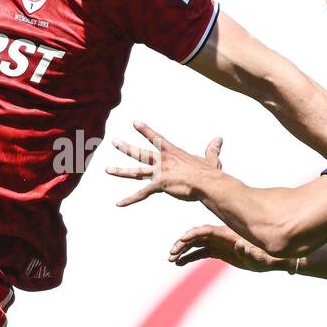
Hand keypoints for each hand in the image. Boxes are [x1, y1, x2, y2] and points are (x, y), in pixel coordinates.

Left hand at [106, 121, 222, 206]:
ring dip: (120, 171)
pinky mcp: (159, 185)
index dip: (145, 130)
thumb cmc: (210, 173)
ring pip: (135, 171)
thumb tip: (219, 139)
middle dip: (126, 147)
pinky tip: (118, 203)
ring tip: (107, 169)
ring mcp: (159, 172)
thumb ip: (212, 149)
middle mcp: (162, 160)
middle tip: (114, 141)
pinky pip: (141, 193)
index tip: (134, 123)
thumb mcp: (211, 159)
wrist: (207, 183)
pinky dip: (129, 199)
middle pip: (140, 153)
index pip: (156, 138)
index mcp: (173, 152)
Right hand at [169, 224, 286, 271]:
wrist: (271, 260)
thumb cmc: (267, 258)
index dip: (193, 235)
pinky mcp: (219, 251)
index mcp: (228, 235)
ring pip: (197, 244)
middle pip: (198, 236)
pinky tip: (180, 263)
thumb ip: (249, 252)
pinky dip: (190, 257)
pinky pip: (201, 252)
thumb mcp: (259, 257)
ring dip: (184, 250)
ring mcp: (219, 243)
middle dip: (183, 244)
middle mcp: (221, 237)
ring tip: (172, 260)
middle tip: (171, 255)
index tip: (182, 241)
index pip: (206, 231)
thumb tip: (240, 246)